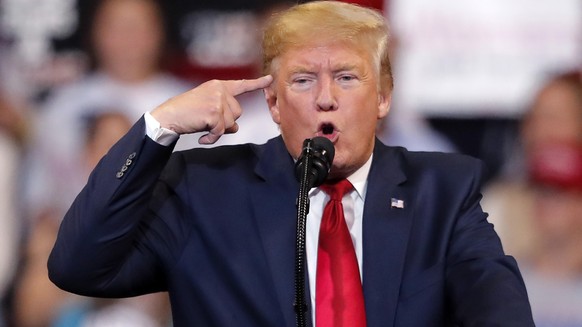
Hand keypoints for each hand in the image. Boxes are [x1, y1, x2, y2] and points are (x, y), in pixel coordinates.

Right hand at [151, 75, 272, 143]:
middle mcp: (219, 90)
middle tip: (207, 123)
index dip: (257, 83)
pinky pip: (221, 132)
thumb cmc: (186, 113)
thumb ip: (224, 114)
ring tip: (202, 127)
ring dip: (218, 131)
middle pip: (238, 113)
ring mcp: (217, 101)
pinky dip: (212, 138)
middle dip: (226, 122)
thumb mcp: (208, 109)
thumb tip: (236, 128)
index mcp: (218, 86)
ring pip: (231, 124)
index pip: (241, 85)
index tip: (270, 79)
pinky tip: (202, 138)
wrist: (167, 117)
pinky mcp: (214, 113)